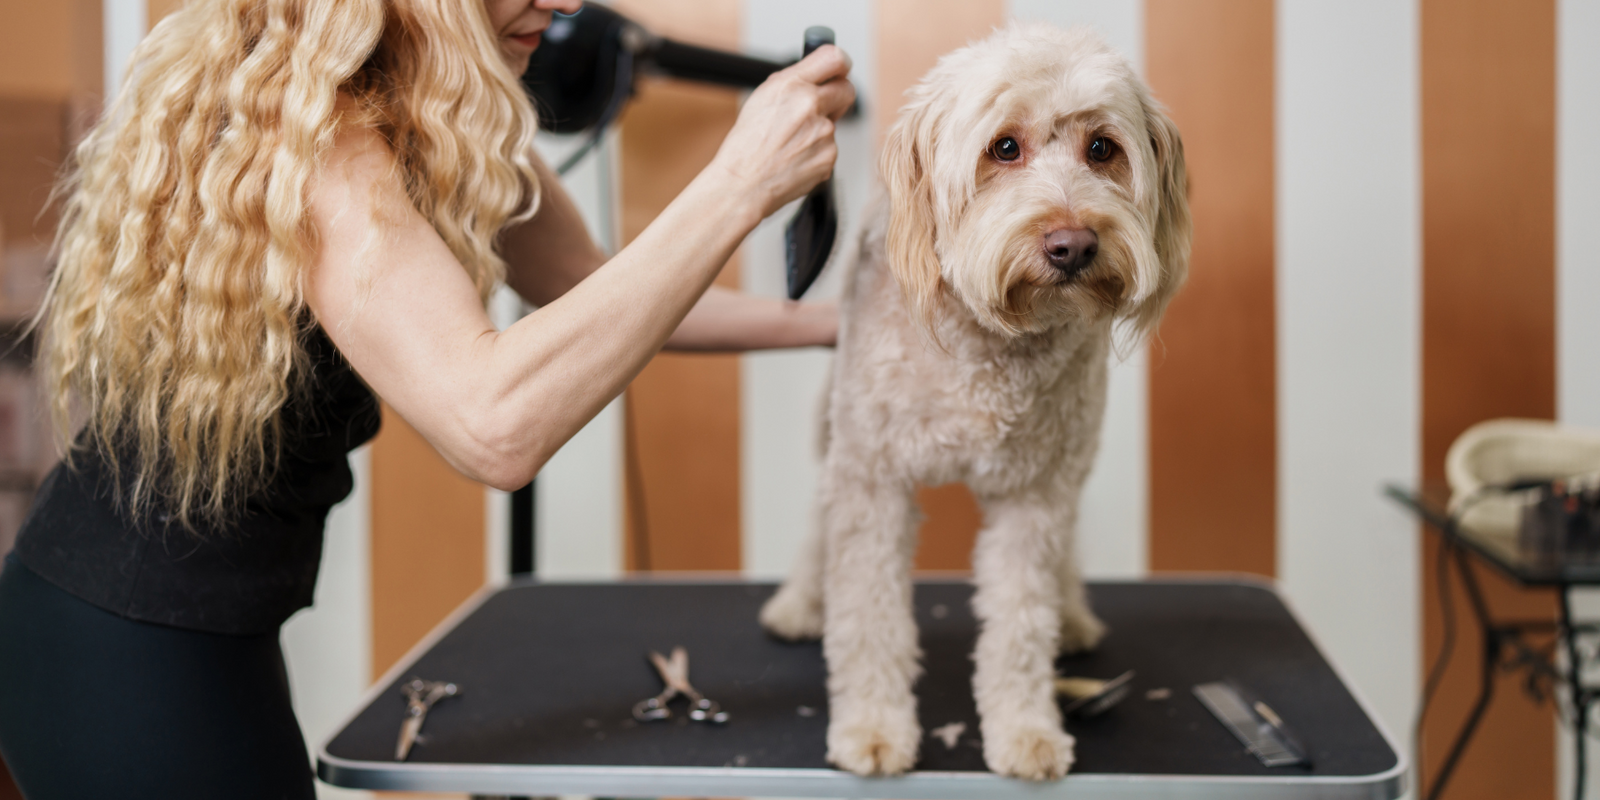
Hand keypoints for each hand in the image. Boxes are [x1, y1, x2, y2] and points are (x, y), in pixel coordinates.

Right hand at [708, 44, 854, 219]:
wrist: (743, 184)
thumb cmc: (746, 146)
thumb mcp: (762, 98)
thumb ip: (793, 82)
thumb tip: (816, 73)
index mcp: (791, 85)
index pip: (834, 58)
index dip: (841, 64)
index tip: (839, 70)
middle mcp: (810, 105)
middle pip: (846, 90)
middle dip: (837, 97)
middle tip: (822, 106)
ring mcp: (823, 133)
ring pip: (834, 124)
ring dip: (819, 130)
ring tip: (791, 143)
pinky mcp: (829, 156)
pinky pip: (830, 148)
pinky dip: (817, 152)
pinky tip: (795, 157)